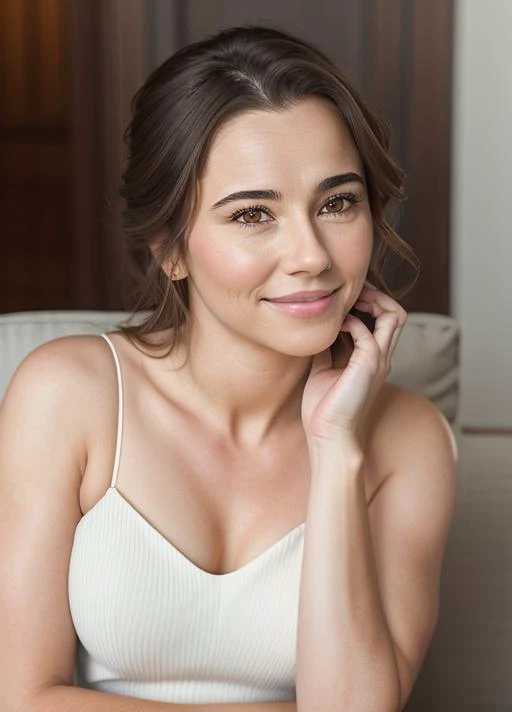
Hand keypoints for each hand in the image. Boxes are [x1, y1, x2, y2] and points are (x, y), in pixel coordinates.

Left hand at [301, 281, 406, 453]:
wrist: (328, 436)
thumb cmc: (324, 409)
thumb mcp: (322, 369)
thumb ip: (326, 349)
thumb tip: (317, 331)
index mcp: (372, 358)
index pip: (384, 320)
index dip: (370, 302)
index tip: (347, 298)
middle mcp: (381, 357)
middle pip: (395, 313)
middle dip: (375, 296)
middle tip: (351, 294)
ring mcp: (378, 361)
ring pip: (393, 316)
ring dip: (372, 302)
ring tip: (350, 302)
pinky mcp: (369, 366)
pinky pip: (368, 331)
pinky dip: (352, 321)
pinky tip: (336, 326)